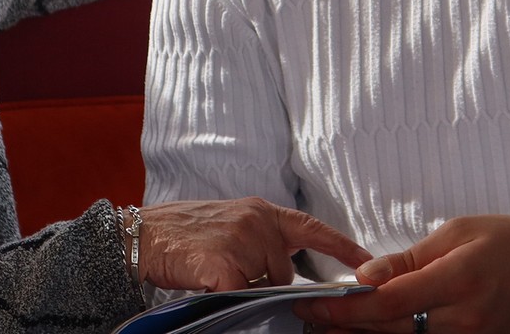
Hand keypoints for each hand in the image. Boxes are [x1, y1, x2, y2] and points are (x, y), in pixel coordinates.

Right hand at [137, 197, 370, 292]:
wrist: (140, 236)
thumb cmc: (182, 236)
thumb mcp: (229, 226)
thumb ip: (260, 242)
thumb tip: (283, 278)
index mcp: (261, 210)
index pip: (312, 228)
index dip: (343, 246)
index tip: (369, 262)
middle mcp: (257, 220)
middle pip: (284, 272)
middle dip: (264, 283)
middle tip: (227, 273)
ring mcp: (242, 241)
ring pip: (262, 287)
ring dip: (242, 289)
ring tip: (211, 271)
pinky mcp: (224, 265)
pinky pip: (240, 297)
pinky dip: (227, 298)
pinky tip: (206, 281)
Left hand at [294, 215, 509, 333]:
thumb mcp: (461, 231)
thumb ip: (411, 257)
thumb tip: (368, 274)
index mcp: (458, 279)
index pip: (389, 302)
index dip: (347, 307)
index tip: (313, 302)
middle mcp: (464, 318)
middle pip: (391, 330)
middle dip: (345, 325)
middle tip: (308, 317)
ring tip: (329, 328)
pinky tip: (372, 333)